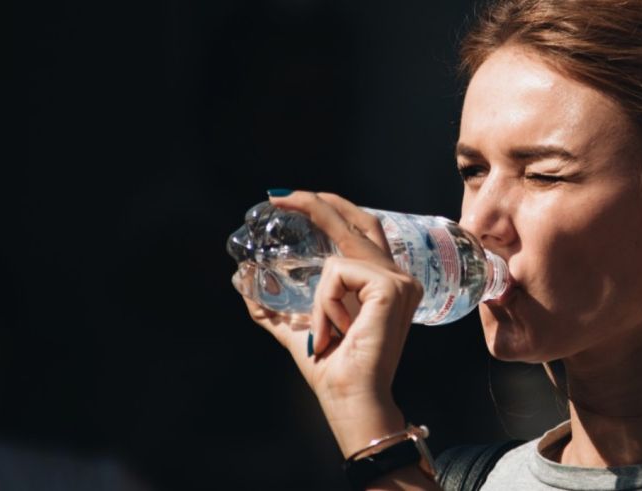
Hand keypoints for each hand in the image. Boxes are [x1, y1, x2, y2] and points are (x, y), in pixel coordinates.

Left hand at [233, 191, 423, 455]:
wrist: (349, 398)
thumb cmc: (330, 367)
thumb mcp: (295, 326)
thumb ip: (273, 304)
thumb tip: (242, 278)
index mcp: (381, 281)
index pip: (359, 228)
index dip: (329, 207)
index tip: (290, 196)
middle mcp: (397, 275)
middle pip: (358, 220)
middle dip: (317, 202)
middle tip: (278, 196)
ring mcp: (399, 280)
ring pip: (339, 257)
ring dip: (320, 298)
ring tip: (327, 333)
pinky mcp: (391, 288)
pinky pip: (339, 273)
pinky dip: (326, 304)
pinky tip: (337, 331)